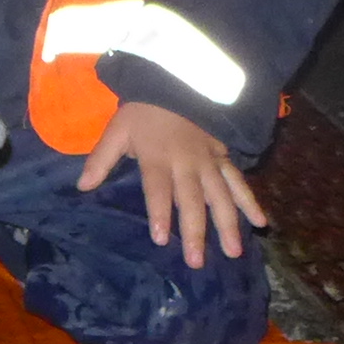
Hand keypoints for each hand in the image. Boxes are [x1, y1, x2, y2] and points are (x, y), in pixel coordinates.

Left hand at [77, 102, 267, 267]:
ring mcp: (209, 161)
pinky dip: (251, 201)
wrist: (176, 82)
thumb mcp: (117, 130)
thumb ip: (101, 159)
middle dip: (196, 231)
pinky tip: (261, 222)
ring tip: (233, 252)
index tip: (161, 239)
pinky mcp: (224, 157)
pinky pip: (239, 181)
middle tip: (197, 261)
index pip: (159, 189)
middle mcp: (187, 162)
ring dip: (228, 224)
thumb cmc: (143, 112)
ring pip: (222, 195)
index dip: (160, 213)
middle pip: (193, 200)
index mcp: (158, 157)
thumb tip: (82, 186)